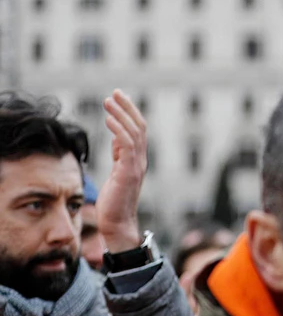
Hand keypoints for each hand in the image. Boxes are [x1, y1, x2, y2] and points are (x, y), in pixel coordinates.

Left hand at [97, 90, 147, 251]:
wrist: (117, 223)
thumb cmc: (114, 201)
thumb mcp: (116, 172)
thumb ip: (119, 155)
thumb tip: (117, 137)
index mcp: (138, 159)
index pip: (138, 130)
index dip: (129, 112)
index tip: (118, 98)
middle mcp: (141, 160)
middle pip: (139, 127)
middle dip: (127, 107)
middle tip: (115, 92)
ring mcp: (137, 166)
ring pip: (134, 133)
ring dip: (121, 115)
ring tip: (109, 101)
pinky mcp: (129, 172)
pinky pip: (127, 146)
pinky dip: (119, 131)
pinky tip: (109, 121)